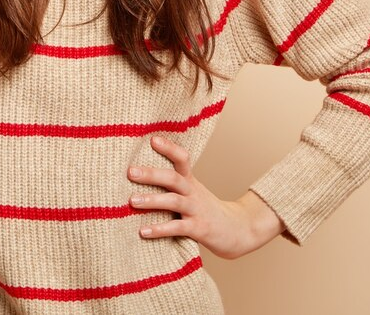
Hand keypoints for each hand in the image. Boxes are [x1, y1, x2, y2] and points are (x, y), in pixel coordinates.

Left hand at [127, 135, 282, 259]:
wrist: (239, 230)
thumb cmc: (206, 210)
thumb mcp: (192, 192)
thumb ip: (172, 184)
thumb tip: (139, 174)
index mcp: (190, 181)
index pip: (182, 159)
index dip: (169, 148)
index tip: (152, 139)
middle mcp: (193, 193)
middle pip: (173, 178)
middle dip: (151, 174)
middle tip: (130, 172)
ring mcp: (197, 210)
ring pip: (174, 201)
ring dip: (152, 201)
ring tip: (131, 201)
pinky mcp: (199, 229)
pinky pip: (178, 228)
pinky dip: (160, 229)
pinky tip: (143, 231)